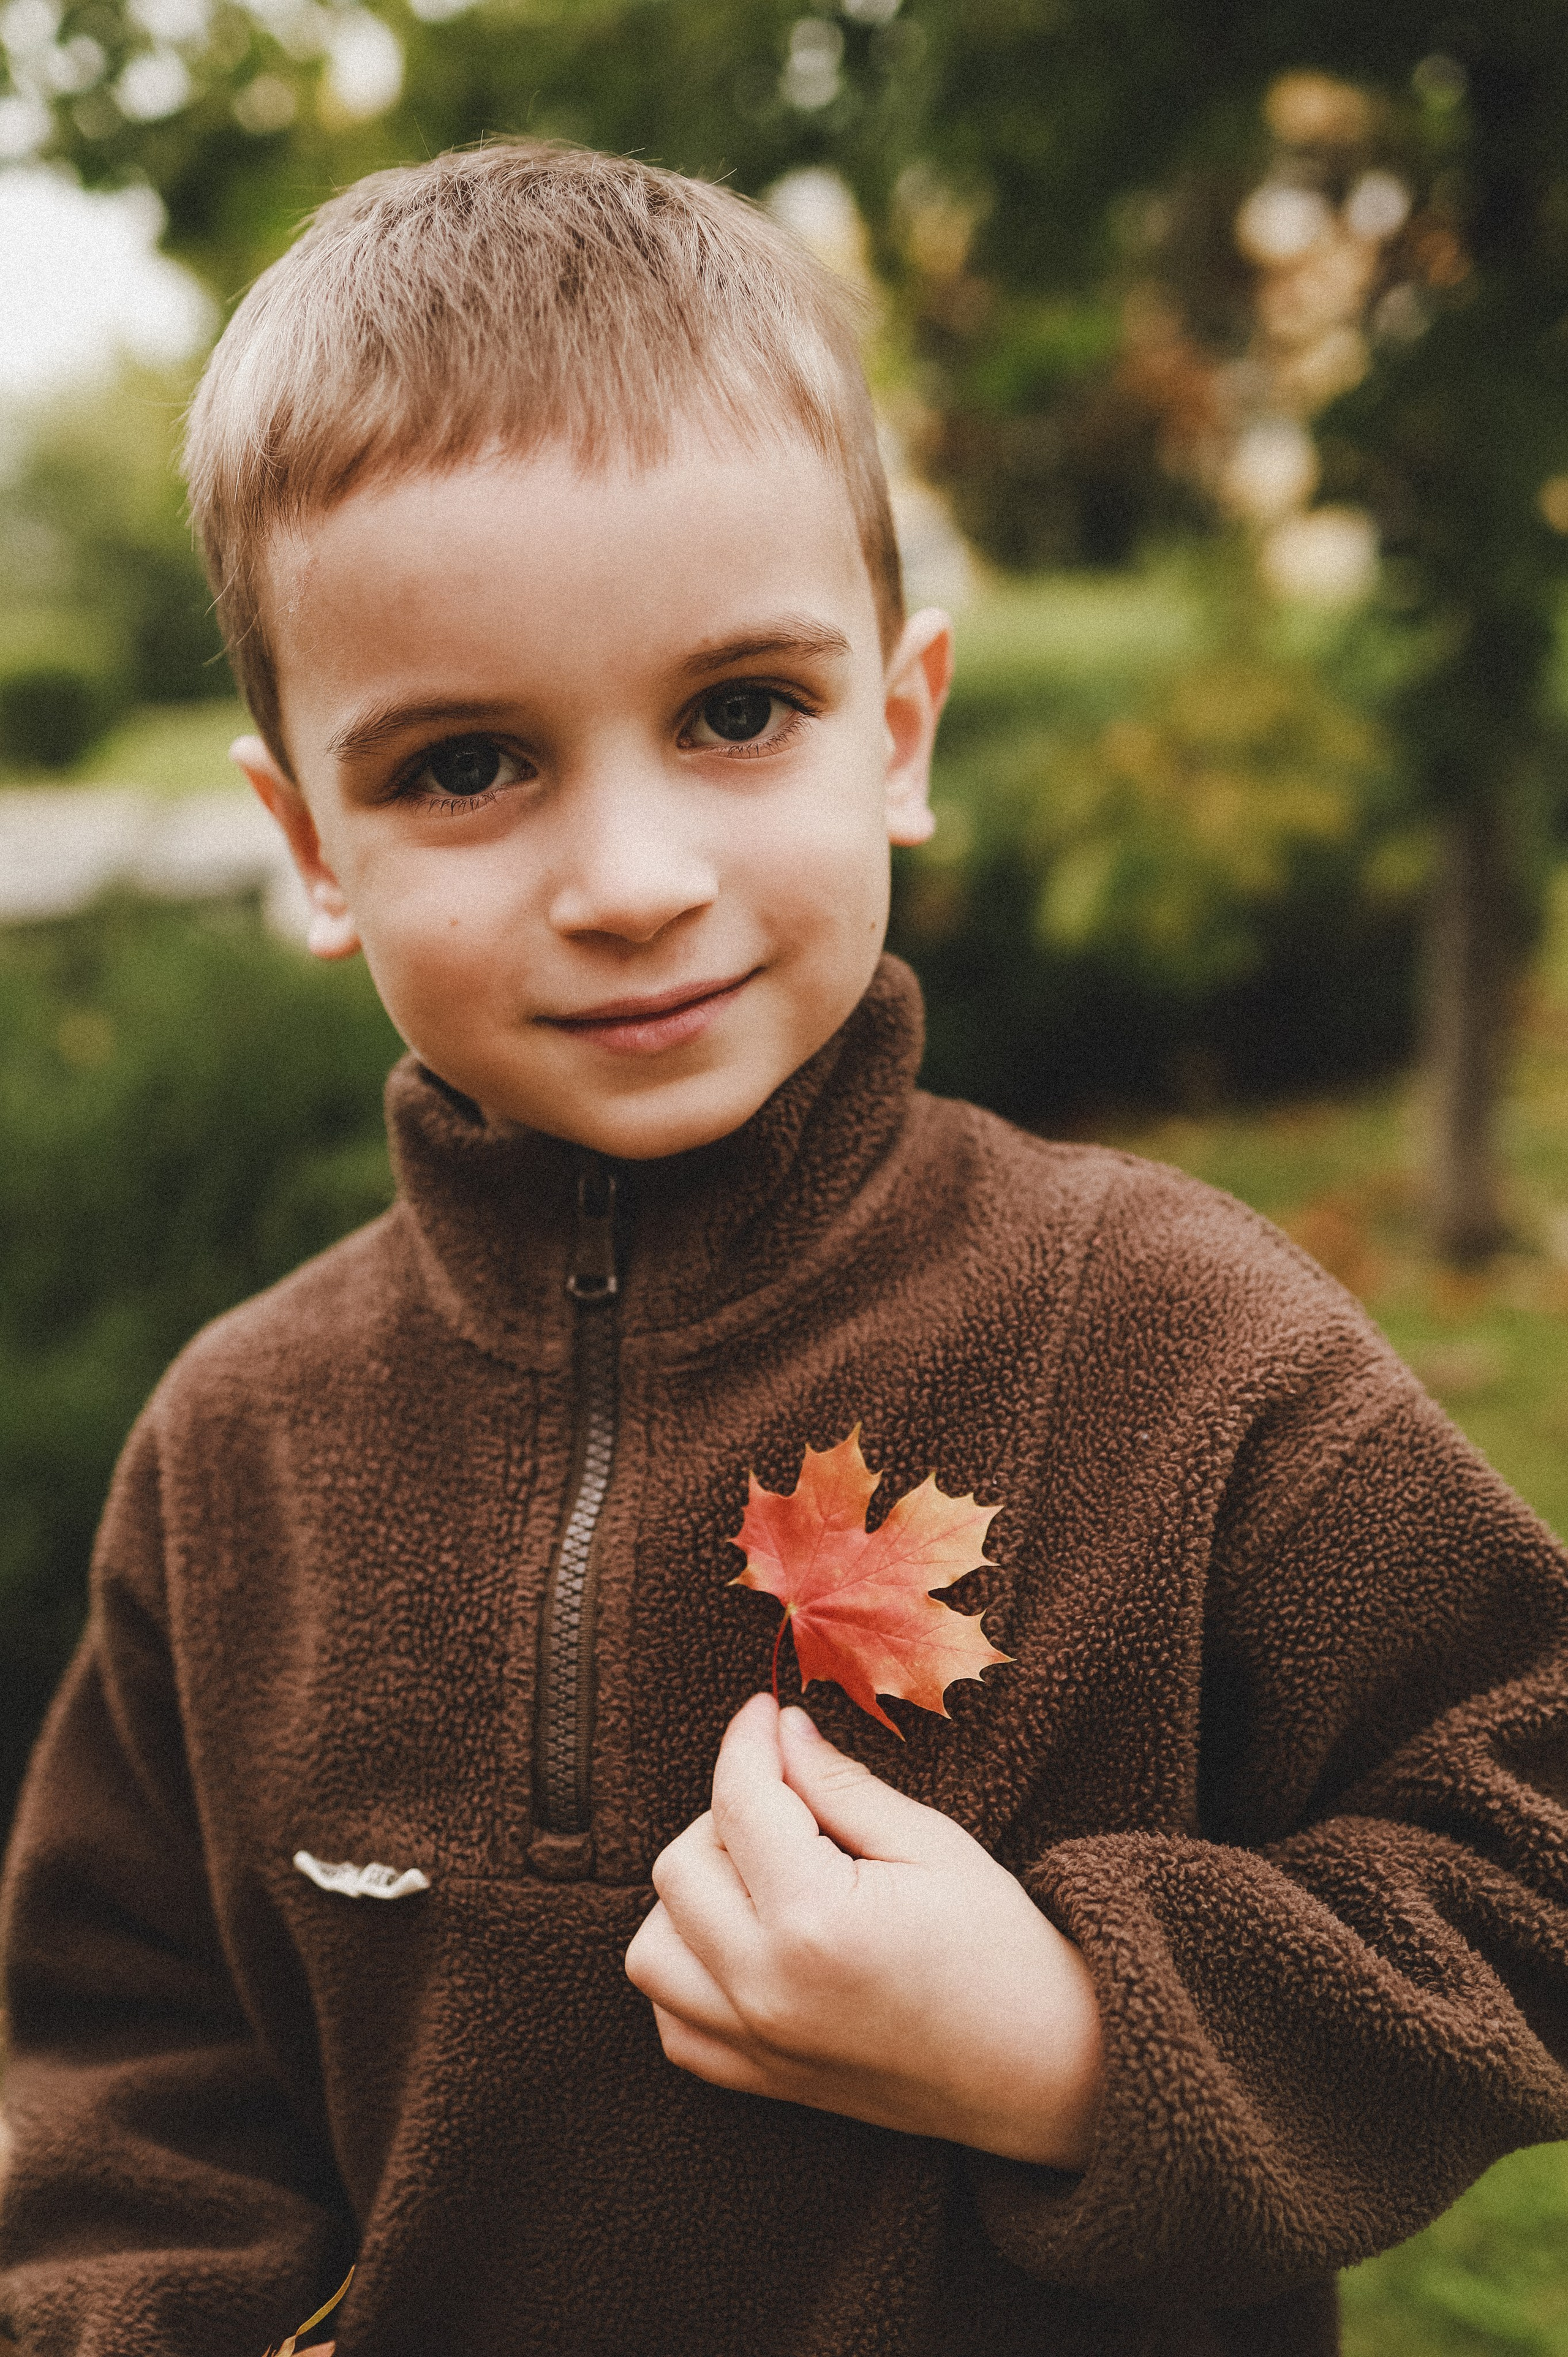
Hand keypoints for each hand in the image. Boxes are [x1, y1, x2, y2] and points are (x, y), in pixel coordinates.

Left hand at [624, 1694, 1101, 2166]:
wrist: (1043, 2070)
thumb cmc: (1001, 1951)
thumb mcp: (932, 1845)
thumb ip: (842, 1786)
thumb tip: (782, 1732)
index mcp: (815, 1921)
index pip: (740, 1802)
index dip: (749, 1740)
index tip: (766, 1712)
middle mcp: (766, 1988)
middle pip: (679, 1867)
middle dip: (726, 1814)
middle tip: (792, 1802)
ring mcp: (754, 2044)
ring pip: (652, 1948)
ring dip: (692, 1898)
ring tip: (765, 1877)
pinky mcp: (759, 2080)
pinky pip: (671, 2021)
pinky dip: (689, 1973)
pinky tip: (747, 1942)